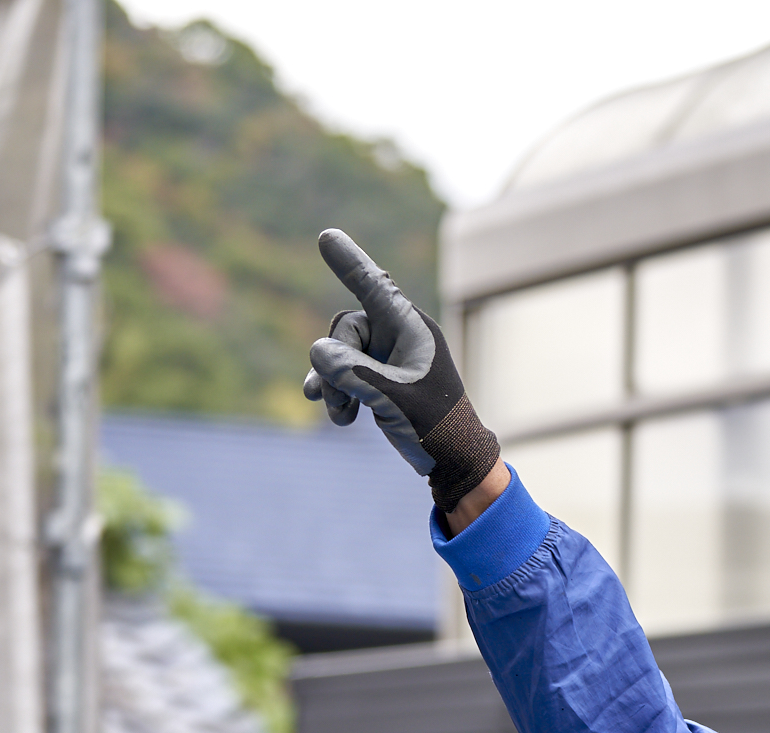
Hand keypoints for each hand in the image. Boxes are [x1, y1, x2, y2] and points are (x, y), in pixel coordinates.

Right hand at [304, 228, 499, 508]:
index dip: (349, 262)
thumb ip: (354, 373)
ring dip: (333, 383)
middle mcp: (399, 334)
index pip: (374, 287)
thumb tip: (317, 350)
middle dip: (334, 363)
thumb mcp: (393, 399)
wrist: (452, 459)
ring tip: (340, 415)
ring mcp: (388, 354)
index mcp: (412, 329)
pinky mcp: (380, 375)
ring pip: (340, 352)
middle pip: (346, 329)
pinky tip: (340, 416)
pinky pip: (344, 370)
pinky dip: (338, 391)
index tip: (326, 237)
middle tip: (336, 401)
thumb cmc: (435, 426)